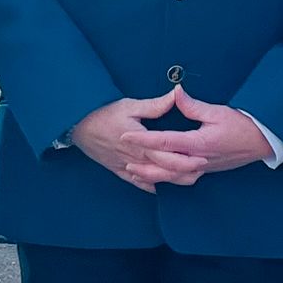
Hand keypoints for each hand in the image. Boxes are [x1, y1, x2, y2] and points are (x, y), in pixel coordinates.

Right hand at [71, 92, 198, 194]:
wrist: (78, 127)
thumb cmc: (104, 114)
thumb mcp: (130, 105)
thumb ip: (155, 106)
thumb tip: (175, 95)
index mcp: (142, 143)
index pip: (169, 156)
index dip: (188, 159)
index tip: (204, 158)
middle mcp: (136, 159)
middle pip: (165, 171)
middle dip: (186, 172)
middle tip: (203, 169)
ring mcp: (127, 167)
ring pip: (155, 179)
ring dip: (173, 180)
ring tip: (190, 178)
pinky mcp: (119, 171)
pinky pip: (138, 184)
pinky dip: (152, 186)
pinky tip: (163, 186)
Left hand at [130, 88, 271, 187]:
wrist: (263, 142)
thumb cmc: (243, 125)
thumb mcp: (218, 111)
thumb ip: (193, 105)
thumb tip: (175, 92)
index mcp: (198, 143)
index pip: (164, 142)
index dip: (143, 139)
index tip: (126, 135)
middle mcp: (198, 159)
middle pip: (164, 167)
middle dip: (143, 165)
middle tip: (124, 161)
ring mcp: (202, 168)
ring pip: (172, 178)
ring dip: (152, 176)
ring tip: (134, 173)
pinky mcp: (206, 170)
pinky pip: (182, 179)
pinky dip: (167, 180)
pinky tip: (157, 178)